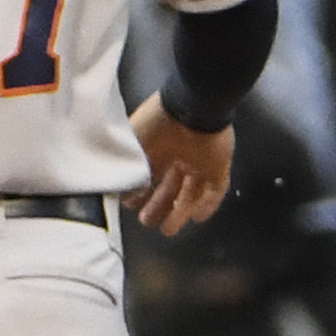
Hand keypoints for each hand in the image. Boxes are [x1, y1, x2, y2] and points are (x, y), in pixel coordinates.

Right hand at [126, 98, 232, 237]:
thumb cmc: (159, 119)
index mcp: (158, 147)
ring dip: (181, 213)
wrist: (191, 106)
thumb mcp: (132, 141)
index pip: (149, 176)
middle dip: (158, 207)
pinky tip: (198, 218)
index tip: (131, 204)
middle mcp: (179, 157)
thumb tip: (116, 185)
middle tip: (147, 222)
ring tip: (168, 230)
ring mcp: (200, 163)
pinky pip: (216, 190)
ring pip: (191, 193)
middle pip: (170, 188)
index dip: (141, 192)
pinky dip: (208, 205)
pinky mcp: (219, 166)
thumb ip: (126, 161)